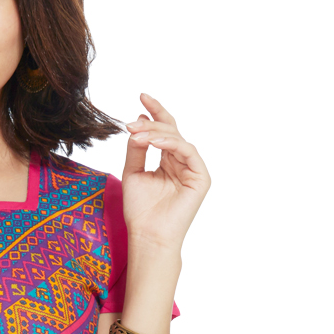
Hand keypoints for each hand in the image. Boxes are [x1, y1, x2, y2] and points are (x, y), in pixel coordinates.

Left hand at [122, 93, 210, 252]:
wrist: (148, 236)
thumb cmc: (140, 211)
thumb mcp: (133, 173)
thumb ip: (136, 149)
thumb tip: (138, 124)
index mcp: (167, 162)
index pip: (163, 131)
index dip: (154, 112)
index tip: (141, 97)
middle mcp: (182, 163)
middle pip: (171, 130)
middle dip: (153, 120)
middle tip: (132, 120)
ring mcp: (193, 169)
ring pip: (177, 139)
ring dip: (156, 133)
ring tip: (136, 134)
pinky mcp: (201, 177)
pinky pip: (187, 150)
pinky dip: (170, 143)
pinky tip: (153, 141)